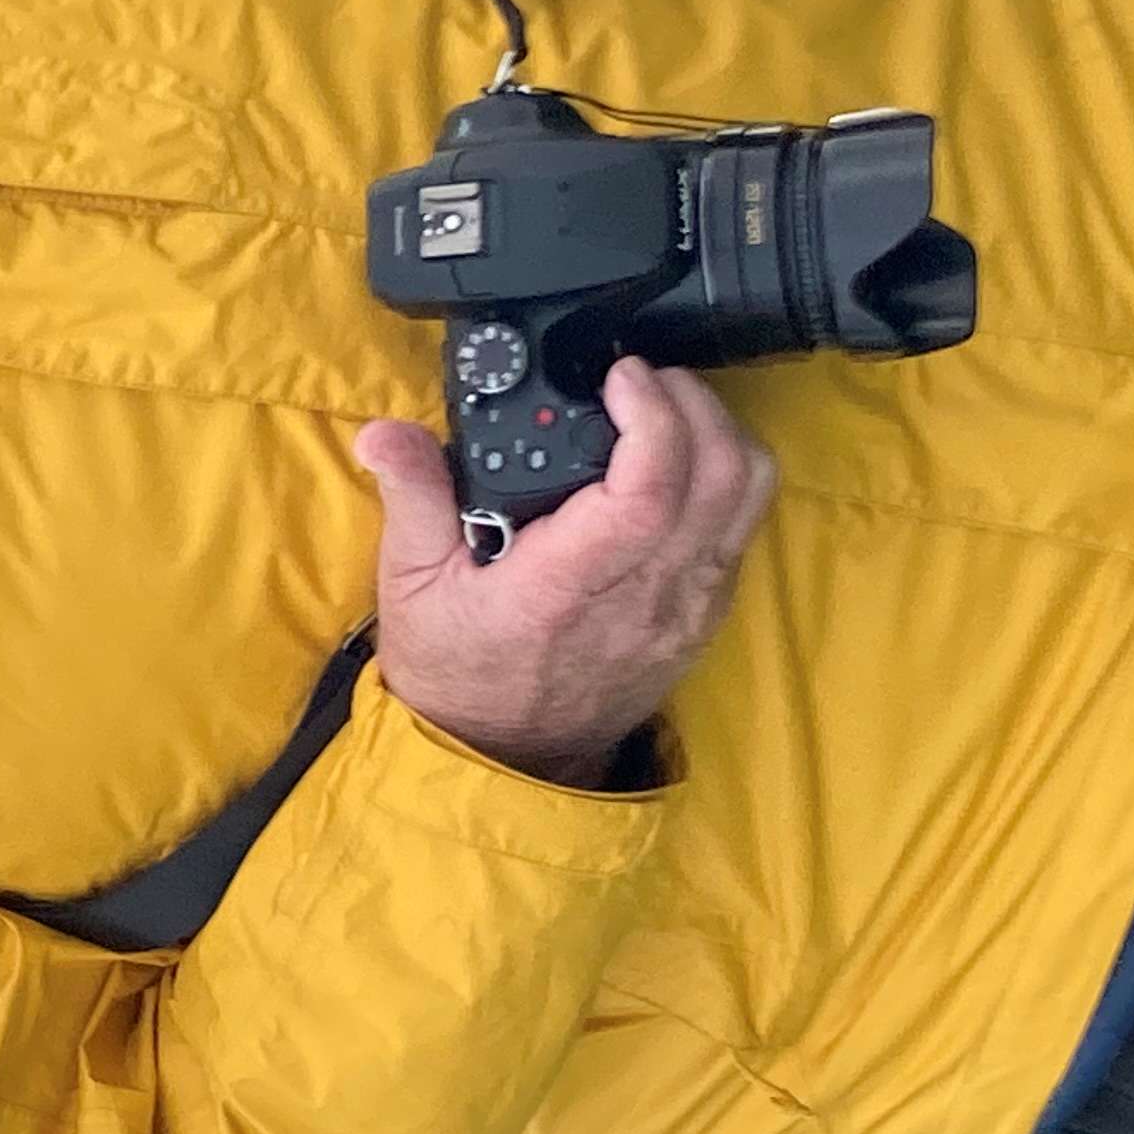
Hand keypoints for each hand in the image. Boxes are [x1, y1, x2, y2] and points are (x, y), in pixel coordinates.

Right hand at [352, 357, 777, 785]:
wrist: (506, 758)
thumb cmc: (458, 671)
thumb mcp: (411, 586)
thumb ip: (412, 498)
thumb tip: (384, 434)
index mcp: (568, 586)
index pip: (651, 491)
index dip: (652, 416)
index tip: (621, 375)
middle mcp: (645, 598)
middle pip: (722, 478)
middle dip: (693, 404)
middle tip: (643, 379)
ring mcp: (684, 609)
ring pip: (749, 497)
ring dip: (721, 435)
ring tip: (667, 410)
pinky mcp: (703, 616)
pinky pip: (742, 530)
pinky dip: (724, 478)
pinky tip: (675, 465)